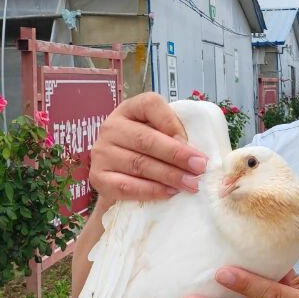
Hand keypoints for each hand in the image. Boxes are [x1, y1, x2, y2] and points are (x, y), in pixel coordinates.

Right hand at [88, 92, 210, 202]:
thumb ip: (175, 135)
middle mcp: (111, 127)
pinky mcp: (98, 178)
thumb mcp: (160, 135)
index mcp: (129, 109)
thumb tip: (198, 154)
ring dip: (169, 175)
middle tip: (200, 167)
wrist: (120, 180)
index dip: (173, 123)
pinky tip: (169, 193)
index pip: (150, 104)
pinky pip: (126, 186)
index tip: (192, 143)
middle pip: (145, 139)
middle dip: (177, 155)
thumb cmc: (149, 153)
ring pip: (138, 164)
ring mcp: (101, 153)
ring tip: (191, 184)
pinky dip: (151, 191)